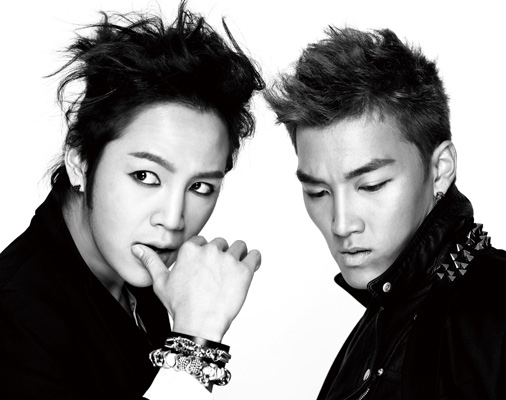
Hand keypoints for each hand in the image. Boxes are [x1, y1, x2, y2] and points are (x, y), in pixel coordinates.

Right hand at [131, 236, 260, 341]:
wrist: (198, 325)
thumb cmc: (180, 306)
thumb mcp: (161, 282)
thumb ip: (151, 261)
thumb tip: (137, 248)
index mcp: (190, 249)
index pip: (203, 241)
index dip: (204, 255)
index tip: (205, 269)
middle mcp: (210, 250)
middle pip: (221, 243)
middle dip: (221, 256)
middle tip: (218, 276)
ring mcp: (228, 259)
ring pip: (239, 246)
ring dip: (239, 256)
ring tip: (234, 273)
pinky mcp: (244, 270)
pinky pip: (255, 255)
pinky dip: (255, 260)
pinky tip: (252, 267)